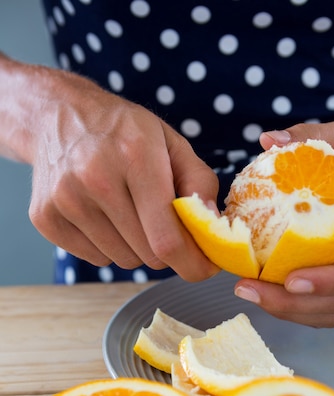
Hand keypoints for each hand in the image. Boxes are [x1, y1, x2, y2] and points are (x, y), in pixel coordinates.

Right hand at [26, 68, 219, 280]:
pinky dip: (108, 247)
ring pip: (122, 260)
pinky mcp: (46, 217)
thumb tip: (213, 226)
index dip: (192, 264)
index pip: (167, 239)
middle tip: (163, 226)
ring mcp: (65, 199)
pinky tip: (102, 215)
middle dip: (166, 250)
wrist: (58, 115)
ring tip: (128, 212)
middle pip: (148, 255)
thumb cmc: (123, 132)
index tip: (204, 268)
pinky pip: (96, 259)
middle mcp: (95, 177)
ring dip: (136, 248)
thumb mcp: (170, 142)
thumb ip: (199, 182)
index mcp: (135, 155)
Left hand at [234, 120, 333, 326]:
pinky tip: (263, 295)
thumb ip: (314, 136)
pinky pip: (325, 312)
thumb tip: (267, 141)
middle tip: (248, 289)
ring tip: (248, 292)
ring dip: (287, 310)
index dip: (331, 279)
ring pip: (331, 312)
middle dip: (293, 303)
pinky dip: (293, 310)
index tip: (291, 280)